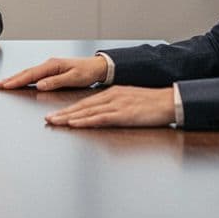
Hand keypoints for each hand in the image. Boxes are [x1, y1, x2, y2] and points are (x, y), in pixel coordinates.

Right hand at [0, 56, 106, 90]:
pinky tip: (19, 81)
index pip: (31, 74)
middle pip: (26, 72)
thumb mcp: (74, 78)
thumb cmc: (87, 72)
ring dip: (16, 78)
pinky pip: (34, 75)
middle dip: (11, 78)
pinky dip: (24, 78)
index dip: (17, 80)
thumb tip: (40, 84)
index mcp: (52, 65)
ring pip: (29, 73)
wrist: (96, 67)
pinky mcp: (51, 71)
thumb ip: (56, 82)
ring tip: (4, 83)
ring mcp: (49, 67)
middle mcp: (49, 64)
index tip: (5, 84)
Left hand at [44, 86, 175, 127]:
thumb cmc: (154, 105)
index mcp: (113, 94)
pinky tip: (75, 124)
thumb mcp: (131, 102)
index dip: (70, 108)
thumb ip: (117, 108)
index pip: (86, 102)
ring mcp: (117, 105)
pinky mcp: (123, 114)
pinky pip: (100, 118)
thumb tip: (104, 116)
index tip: (56, 114)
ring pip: (87, 112)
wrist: (170, 101)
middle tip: (47, 119)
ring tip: (54, 122)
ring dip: (69, 117)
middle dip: (63, 113)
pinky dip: (85, 121)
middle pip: (82, 106)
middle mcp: (111, 97)